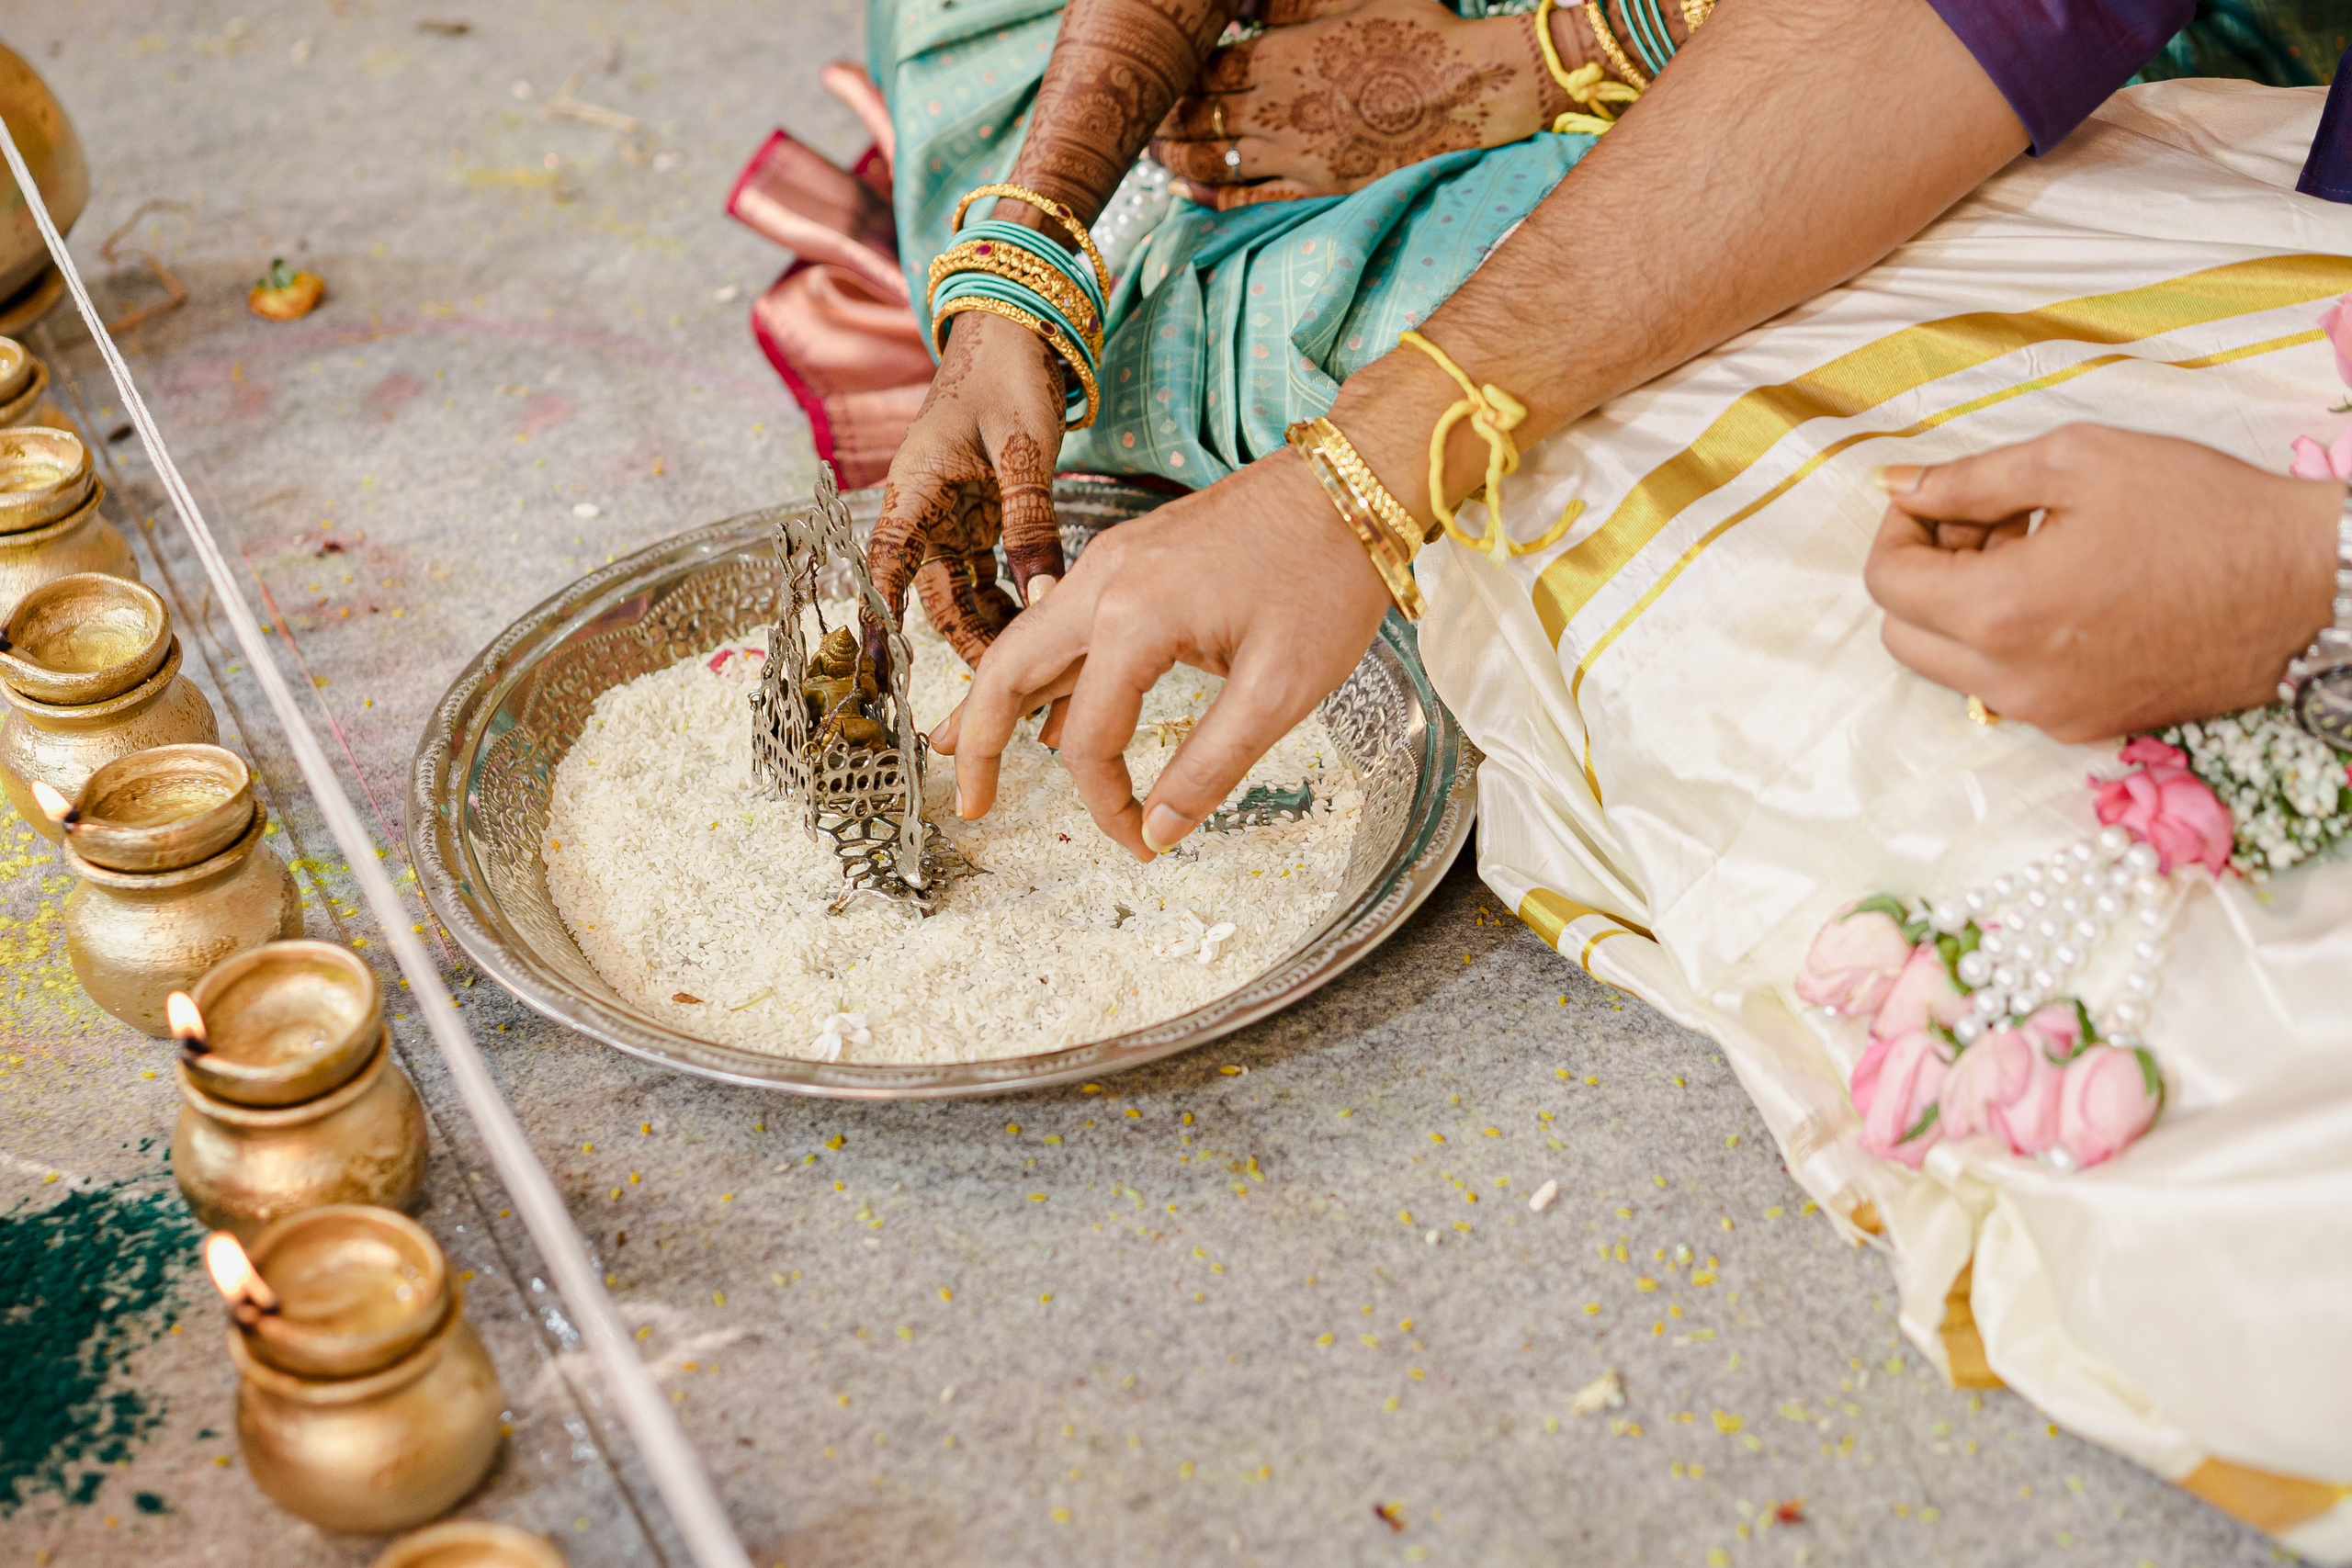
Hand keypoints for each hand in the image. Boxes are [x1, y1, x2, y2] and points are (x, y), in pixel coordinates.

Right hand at [864, 309, 1069, 670]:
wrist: (1016, 327)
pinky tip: (1037, 623)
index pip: (886, 566)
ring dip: (990, 623)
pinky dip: (1007, 596)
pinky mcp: (980, 512)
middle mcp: (924, 507)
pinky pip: (987, 568)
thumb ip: (1030, 523)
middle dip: (965, 639)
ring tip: (1032, 663)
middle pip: (935, 592)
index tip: (878, 673)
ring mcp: (951, 512)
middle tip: (1006, 687)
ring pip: (962, 587)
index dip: (879, 621)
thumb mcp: (1024, 451)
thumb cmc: (1008, 373)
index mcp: (915, 487)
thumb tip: (1043, 598)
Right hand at [930, 445, 1392, 857]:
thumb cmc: (1326, 576)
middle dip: (978, 741)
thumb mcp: (1281, 690)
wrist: (1354, 480)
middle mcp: (1103, 581)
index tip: (1141, 843)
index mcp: (1133, 618)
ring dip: (999, 699)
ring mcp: (1114, 561)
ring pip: (1030, 639)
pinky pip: (1071, 619)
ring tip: (966, 752)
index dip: (1106, 803)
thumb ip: (1210, 767)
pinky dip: (1049, 669)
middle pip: (1007, 670)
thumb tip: (1159, 832)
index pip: (1087, 739)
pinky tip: (1049, 710)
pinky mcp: (1135, 554)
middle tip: (970, 804)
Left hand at [1150, 0, 1565, 208]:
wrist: (1472, 87)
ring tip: (1152, 153)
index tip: (1155, 74)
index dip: (1173, 75)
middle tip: (1137, 119)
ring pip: (1214, 161)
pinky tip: (1187, 190)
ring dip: (1174, 158)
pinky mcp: (1320, 185)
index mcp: (1281, 57)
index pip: (1204, 71)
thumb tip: (1241, 1)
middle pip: (1199, 118)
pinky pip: (1252, 198)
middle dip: (1162, 119)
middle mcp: (1279, 110)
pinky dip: (1212, 195)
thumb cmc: (1417, 27)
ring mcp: (1297, 154)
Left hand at [1863, 425, 2342, 740]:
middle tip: (1982, 522)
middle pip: (1903, 634)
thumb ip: (1969, 479)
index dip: (1898, 531)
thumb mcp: (2076, 461)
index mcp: (2000, 613)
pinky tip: (2068, 591)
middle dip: (1923, 574)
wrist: (2307, 584)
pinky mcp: (2085, 726)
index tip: (1933, 499)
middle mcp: (2013, 680)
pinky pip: (2009, 687)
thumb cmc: (2202, 511)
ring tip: (2033, 548)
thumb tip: (1898, 485)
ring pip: (1952, 666)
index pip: (1887, 585)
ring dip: (1963, 609)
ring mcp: (2049, 712)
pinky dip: (2009, 641)